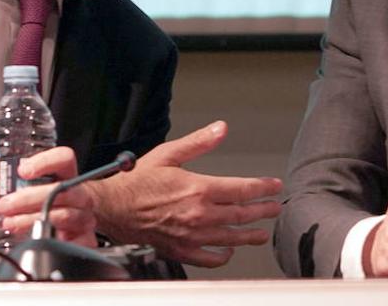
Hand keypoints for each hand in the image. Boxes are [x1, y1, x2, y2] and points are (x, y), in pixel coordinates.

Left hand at [0, 146, 96, 245]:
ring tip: (10, 224)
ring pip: (64, 215)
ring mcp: (83, 215)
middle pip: (62, 189)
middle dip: (30, 197)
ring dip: (33, 219)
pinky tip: (33, 242)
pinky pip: (73, 240)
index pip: (64, 157)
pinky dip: (52, 241)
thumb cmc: (46, 199)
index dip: (45, 162)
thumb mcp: (22, 188)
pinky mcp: (85, 237)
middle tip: (5, 205)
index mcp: (65, 173)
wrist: (76, 221)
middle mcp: (78, 192)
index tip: (22, 171)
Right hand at [81, 120, 282, 267]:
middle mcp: (198, 215)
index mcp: (198, 189)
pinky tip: (228, 251)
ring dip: (250, 235)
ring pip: (230, 237)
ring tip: (262, 233)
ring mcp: (191, 235)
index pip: (242, 190)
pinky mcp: (180, 250)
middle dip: (263, 211)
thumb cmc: (137, 182)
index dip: (262, 188)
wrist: (113, 207)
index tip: (274, 186)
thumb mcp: (169, 154)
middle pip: (241, 214)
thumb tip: (220, 129)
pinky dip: (222, 256)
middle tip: (275, 208)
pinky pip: (208, 257)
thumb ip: (198, 142)